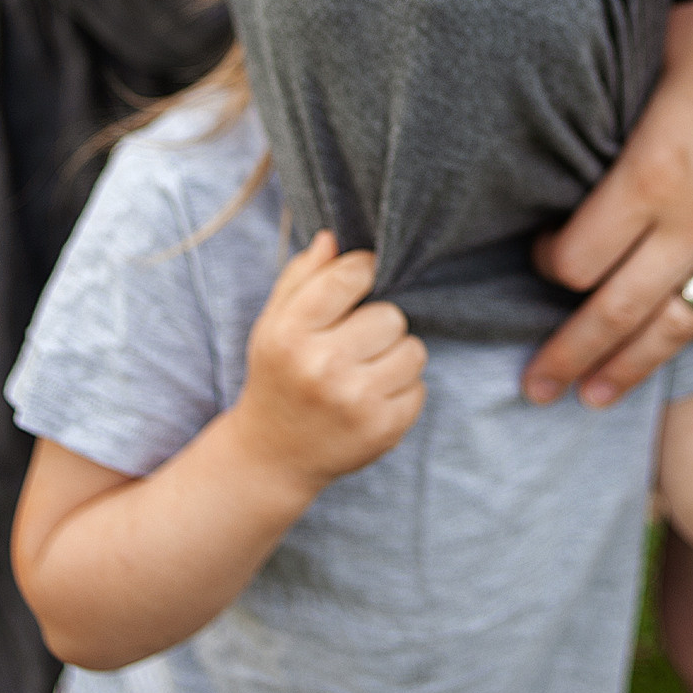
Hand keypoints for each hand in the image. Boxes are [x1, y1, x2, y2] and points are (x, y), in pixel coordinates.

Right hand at [227, 233, 426, 489]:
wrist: (272, 454)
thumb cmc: (278, 376)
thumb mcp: (273, 323)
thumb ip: (301, 277)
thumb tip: (334, 238)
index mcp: (290, 333)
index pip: (350, 276)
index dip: (364, 271)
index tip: (361, 279)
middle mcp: (322, 367)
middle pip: (391, 316)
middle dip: (378, 324)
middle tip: (356, 342)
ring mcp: (355, 402)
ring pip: (414, 350)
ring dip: (396, 356)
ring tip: (366, 370)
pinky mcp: (382, 430)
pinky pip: (420, 388)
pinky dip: (402, 391)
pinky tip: (371, 399)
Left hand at [523, 0, 692, 406]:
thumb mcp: (662, 51)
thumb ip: (626, 99)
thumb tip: (593, 105)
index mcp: (651, 179)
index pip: (579, 261)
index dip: (550, 266)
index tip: (545, 255)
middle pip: (616, 315)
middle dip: (570, 355)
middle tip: (536, 388)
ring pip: (681, 327)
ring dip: (634, 367)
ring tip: (599, 397)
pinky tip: (692, 338)